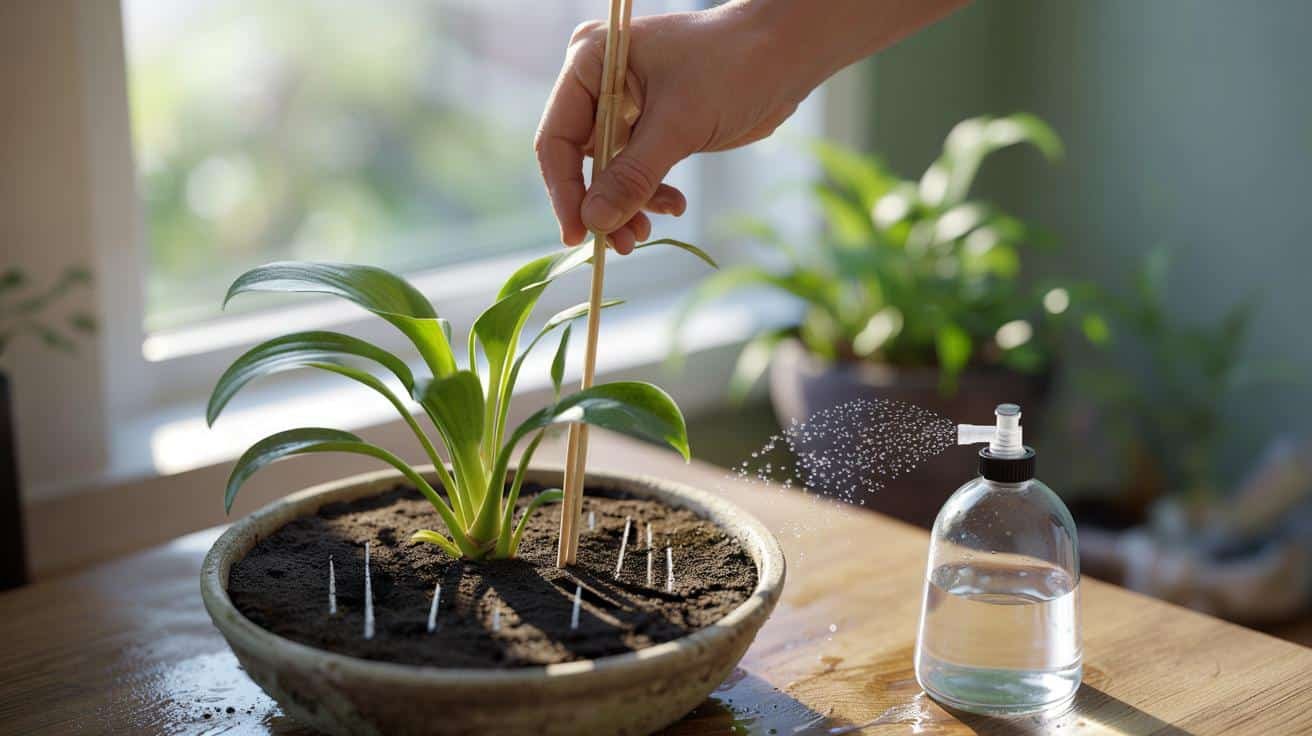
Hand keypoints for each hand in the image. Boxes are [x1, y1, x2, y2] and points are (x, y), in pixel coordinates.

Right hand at [535, 4, 819, 253]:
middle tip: (622, 245)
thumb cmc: (732, 68)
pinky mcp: (651, 127)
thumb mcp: (679, 124)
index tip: (579, 234)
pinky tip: (674, 206)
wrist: (785, 56)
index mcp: (591, 63)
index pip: (558, 138)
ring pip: (609, 173)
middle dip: (601, 204)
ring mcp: (625, 107)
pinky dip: (650, 194)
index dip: (565, 191)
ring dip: (627, 206)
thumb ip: (633, 175)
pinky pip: (635, 171)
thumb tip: (595, 221)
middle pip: (580, 160)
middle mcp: (600, 84)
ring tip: (646, 234)